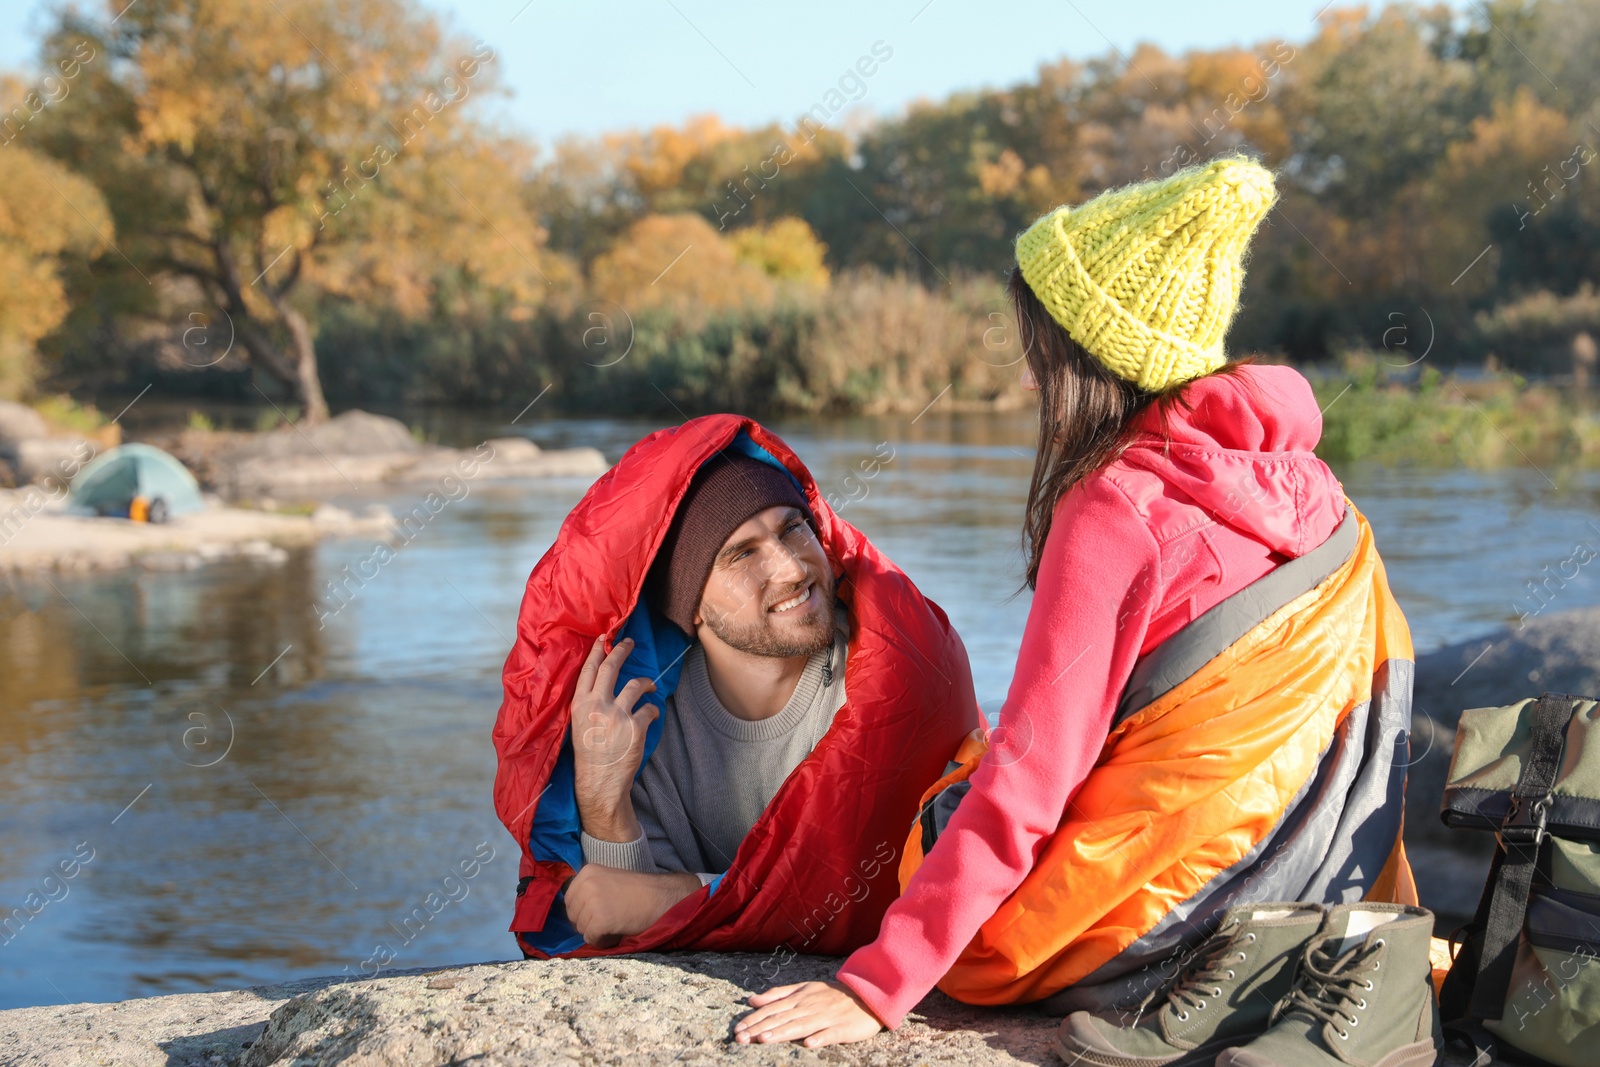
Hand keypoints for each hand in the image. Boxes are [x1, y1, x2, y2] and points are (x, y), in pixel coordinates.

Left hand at [564, 864, 699, 944]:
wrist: (661, 898)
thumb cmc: (638, 891)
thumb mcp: (608, 879)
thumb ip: (589, 888)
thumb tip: (572, 909)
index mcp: (588, 871)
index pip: (569, 899)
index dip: (582, 910)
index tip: (598, 912)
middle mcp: (587, 884)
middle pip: (572, 914)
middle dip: (587, 922)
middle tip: (608, 920)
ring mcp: (593, 901)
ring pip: (581, 928)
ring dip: (596, 932)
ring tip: (615, 925)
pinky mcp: (600, 919)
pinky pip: (590, 938)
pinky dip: (602, 941)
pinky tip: (615, 933)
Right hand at [571, 635, 657, 840]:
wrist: (599, 782)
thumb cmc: (588, 754)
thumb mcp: (579, 725)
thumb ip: (588, 703)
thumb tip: (601, 683)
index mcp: (580, 704)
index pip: (589, 669)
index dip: (598, 650)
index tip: (605, 638)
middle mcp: (597, 705)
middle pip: (612, 666)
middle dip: (623, 650)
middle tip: (630, 642)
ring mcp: (617, 715)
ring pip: (636, 684)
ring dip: (647, 684)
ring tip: (650, 688)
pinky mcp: (635, 727)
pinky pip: (650, 709)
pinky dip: (653, 710)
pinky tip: (651, 716)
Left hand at [733, 980, 883, 1047]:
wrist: (866, 996)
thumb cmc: (831, 995)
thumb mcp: (803, 989)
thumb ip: (777, 994)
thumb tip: (752, 999)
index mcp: (799, 998)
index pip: (772, 1009)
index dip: (754, 1019)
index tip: (737, 1029)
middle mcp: (809, 1007)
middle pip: (781, 1019)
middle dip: (760, 1028)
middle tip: (740, 1038)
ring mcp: (825, 1018)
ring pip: (800, 1026)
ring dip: (782, 1033)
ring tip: (764, 1039)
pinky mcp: (842, 1029)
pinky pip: (829, 1034)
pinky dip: (819, 1038)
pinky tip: (809, 1044)